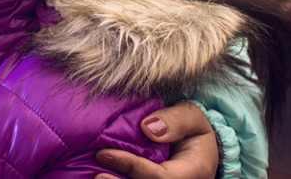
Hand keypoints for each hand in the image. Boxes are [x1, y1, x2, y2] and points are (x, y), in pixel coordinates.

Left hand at [96, 102, 218, 178]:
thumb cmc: (191, 129)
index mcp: (192, 173)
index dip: (131, 167)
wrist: (195, 147)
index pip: (160, 177)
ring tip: (95, 177)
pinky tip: (97, 174)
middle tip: (96, 175)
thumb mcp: (192, 118)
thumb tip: (148, 128)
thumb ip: (176, 120)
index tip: (104, 154)